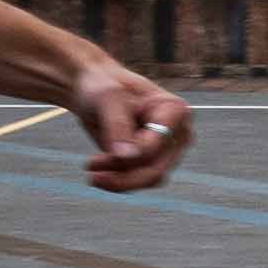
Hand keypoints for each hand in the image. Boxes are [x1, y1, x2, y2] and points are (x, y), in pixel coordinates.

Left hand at [67, 56, 191, 189]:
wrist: (93, 90)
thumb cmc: (103, 87)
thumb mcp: (107, 98)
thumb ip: (117, 125)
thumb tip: (127, 157)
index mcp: (175, 111)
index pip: (157, 145)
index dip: (130, 154)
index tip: (94, 159)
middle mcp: (177, 134)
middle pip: (156, 169)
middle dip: (122, 175)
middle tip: (91, 173)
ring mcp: (166, 150)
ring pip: (148, 179)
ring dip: (118, 179)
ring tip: (90, 167)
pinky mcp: (152, 162)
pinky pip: (138, 181)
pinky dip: (116, 179)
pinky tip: (96, 169)